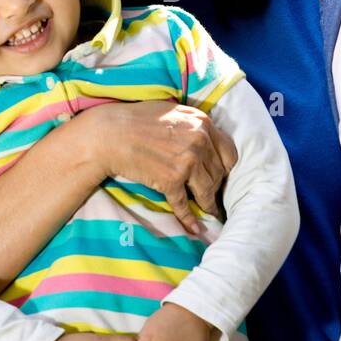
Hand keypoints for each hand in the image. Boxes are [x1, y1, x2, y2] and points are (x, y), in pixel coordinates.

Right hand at [83, 101, 237, 233]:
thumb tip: (208, 139)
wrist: (111, 134)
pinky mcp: (171, 180)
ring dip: (208, 204)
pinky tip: (195, 228)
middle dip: (216, 186)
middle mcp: (200, 141)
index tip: (221, 176)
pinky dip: (190, 220)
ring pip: (207, 191)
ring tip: (210, 212)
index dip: (226, 167)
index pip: (229, 153)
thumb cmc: (138, 120)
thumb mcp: (174, 112)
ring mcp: (187, 162)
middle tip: (211, 195)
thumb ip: (194, 124)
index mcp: (202, 123)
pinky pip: (184, 205)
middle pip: (219, 173)